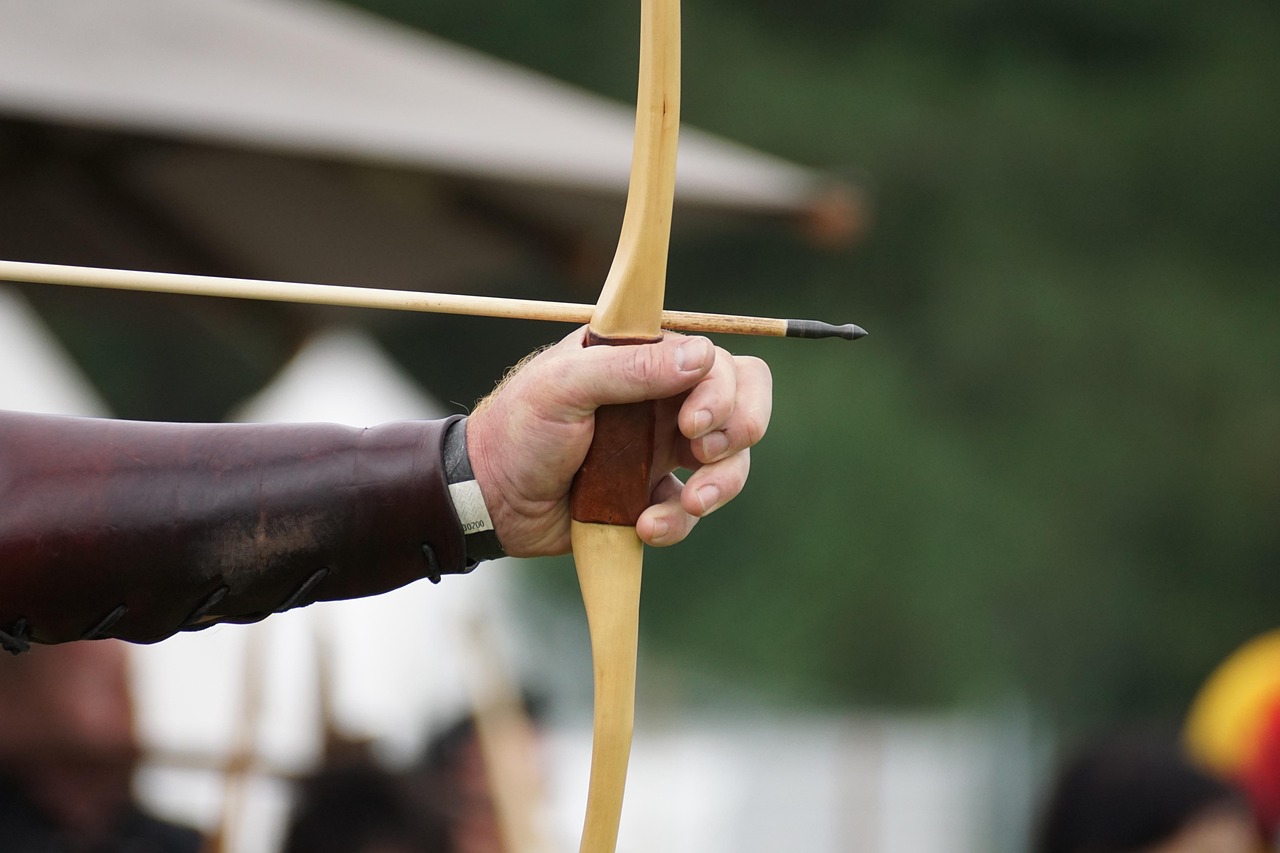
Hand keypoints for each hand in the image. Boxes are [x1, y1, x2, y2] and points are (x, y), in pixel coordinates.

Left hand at [466, 327, 771, 556]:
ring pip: (730, 460)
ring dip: (723, 483)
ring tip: (690, 504)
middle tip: (703, 453)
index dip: (722, 389)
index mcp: (643, 360)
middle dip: (741, 428)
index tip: (692, 423)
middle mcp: (661, 400)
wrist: (489, 500)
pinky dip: (678, 522)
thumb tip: (702, 357)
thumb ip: (630, 368)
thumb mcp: (564, 387)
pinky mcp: (653, 496)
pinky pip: (692, 510)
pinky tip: (645, 527)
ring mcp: (661, 449)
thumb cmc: (517, 429)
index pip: (715, 360)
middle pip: (742, 403)